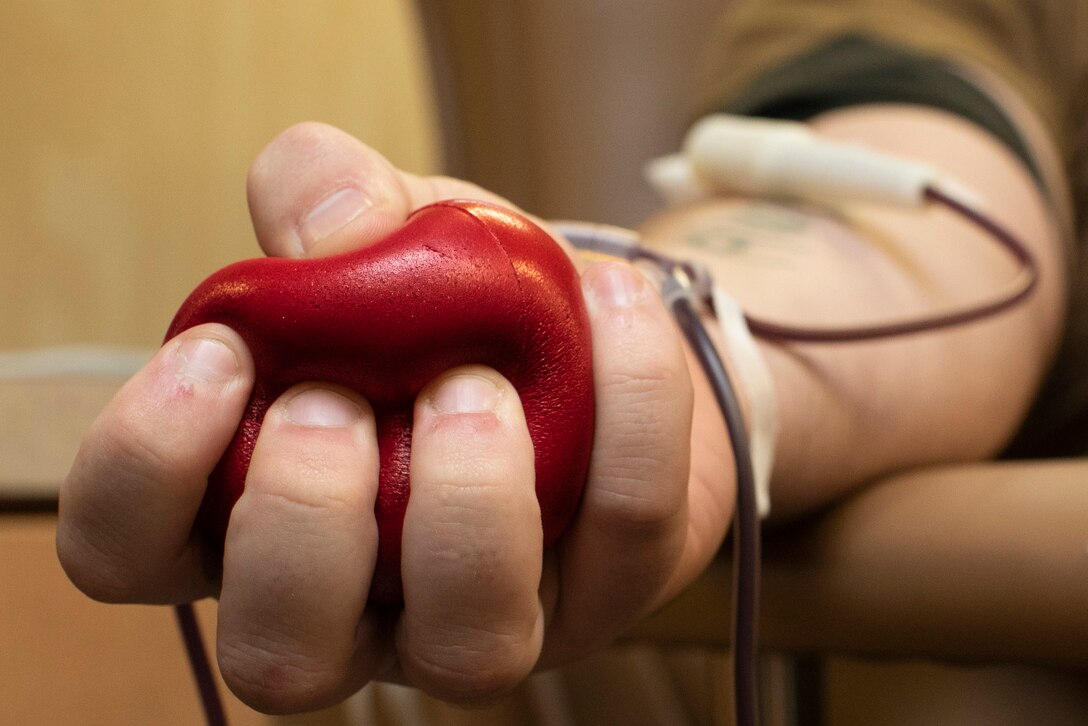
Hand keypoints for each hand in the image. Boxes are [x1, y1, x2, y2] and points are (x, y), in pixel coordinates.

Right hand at [57, 122, 734, 712]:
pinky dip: (630, 402)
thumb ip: (326, 197)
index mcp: (255, 510)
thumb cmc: (453, 302)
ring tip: (478, 381)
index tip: (220, 352)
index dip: (143, 469)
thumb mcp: (379, 222)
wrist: (594, 327)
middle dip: (305, 518)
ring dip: (466, 505)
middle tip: (342, 395)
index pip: (129, 550)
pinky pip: (626, 529)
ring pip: (466, 653)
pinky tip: (614, 299)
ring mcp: (484, 614)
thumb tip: (331, 221)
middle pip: (280, 655)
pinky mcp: (604, 591)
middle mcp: (360, 598)